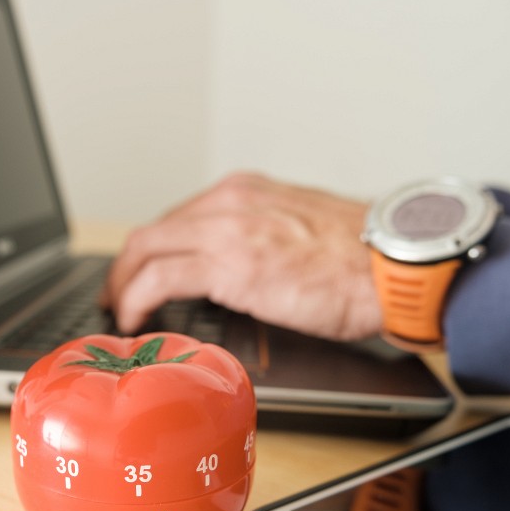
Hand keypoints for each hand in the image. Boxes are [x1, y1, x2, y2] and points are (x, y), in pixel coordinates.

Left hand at [102, 171, 381, 340]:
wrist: (394, 264)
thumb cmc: (364, 259)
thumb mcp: (302, 232)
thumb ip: (264, 240)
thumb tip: (246, 272)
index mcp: (246, 192)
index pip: (178, 219)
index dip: (150, 251)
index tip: (140, 273)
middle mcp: (229, 201)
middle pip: (152, 232)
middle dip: (125, 267)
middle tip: (115, 296)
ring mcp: (225, 228)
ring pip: (145, 250)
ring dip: (123, 284)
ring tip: (118, 313)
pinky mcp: (227, 263)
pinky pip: (158, 279)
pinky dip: (136, 299)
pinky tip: (133, 319)